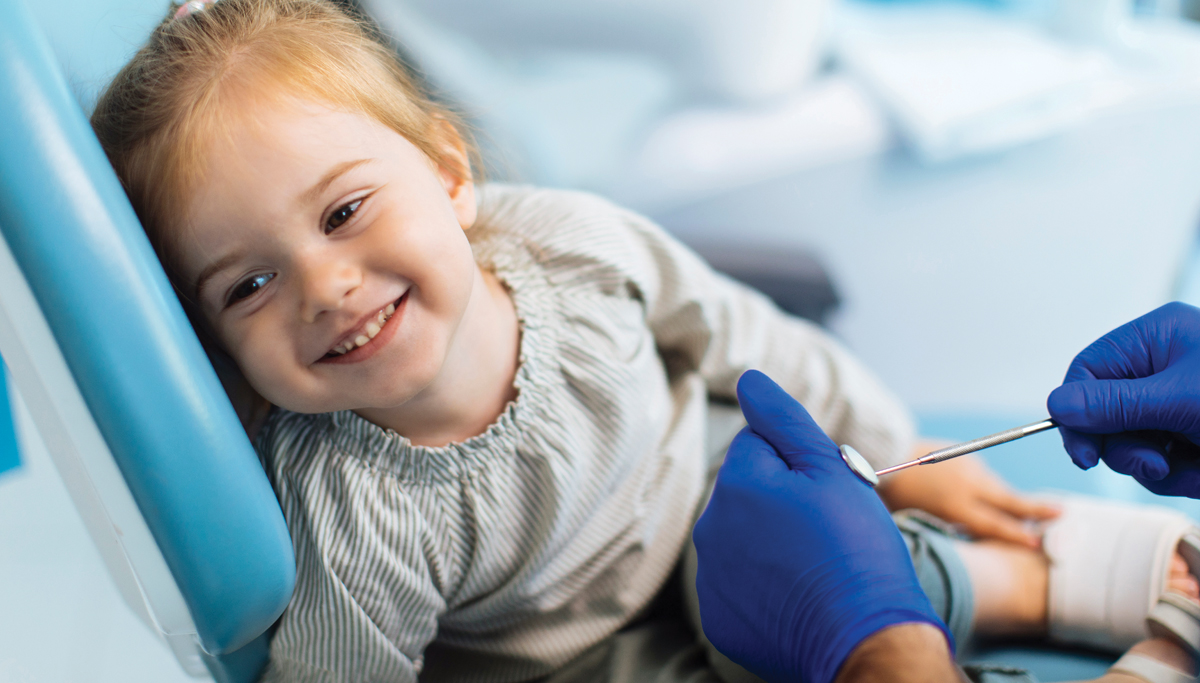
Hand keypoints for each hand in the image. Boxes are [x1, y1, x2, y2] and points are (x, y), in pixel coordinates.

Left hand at [693, 370, 950, 682]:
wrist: (866, 639)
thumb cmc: (857, 551)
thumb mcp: (832, 472)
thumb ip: (784, 421)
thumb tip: (748, 380)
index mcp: (737, 484)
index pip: (758, 443)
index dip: (798, 462)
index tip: (826, 492)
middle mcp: (711, 528)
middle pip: (748, 490)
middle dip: (781, 499)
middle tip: (827, 531)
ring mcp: (711, 577)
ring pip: (742, 535)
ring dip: (770, 540)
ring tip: (815, 565)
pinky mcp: (719, 616)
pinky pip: (739, 583)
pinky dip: (763, 585)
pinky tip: (797, 594)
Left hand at [877, 450, 1059, 548]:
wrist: (886, 451)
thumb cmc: (894, 493)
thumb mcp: (920, 517)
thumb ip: (948, 525)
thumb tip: (968, 534)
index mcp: (955, 505)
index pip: (994, 524)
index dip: (1015, 535)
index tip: (1035, 543)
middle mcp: (968, 485)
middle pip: (1009, 500)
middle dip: (1036, 509)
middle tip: (1061, 513)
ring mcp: (969, 467)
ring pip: (997, 487)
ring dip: (1008, 499)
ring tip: (1032, 510)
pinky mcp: (964, 455)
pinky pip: (984, 476)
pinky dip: (989, 487)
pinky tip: (984, 494)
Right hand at [1047, 302, 1199, 496]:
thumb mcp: (1182, 400)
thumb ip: (1117, 404)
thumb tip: (1058, 406)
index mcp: (1155, 339)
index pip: (1088, 372)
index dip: (1078, 415)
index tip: (1086, 455)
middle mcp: (1161, 368)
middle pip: (1104, 414)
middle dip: (1127, 448)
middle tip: (1156, 463)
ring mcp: (1175, 403)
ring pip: (1130, 444)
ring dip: (1157, 468)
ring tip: (1194, 467)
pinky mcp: (1190, 434)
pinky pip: (1159, 462)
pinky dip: (1180, 475)